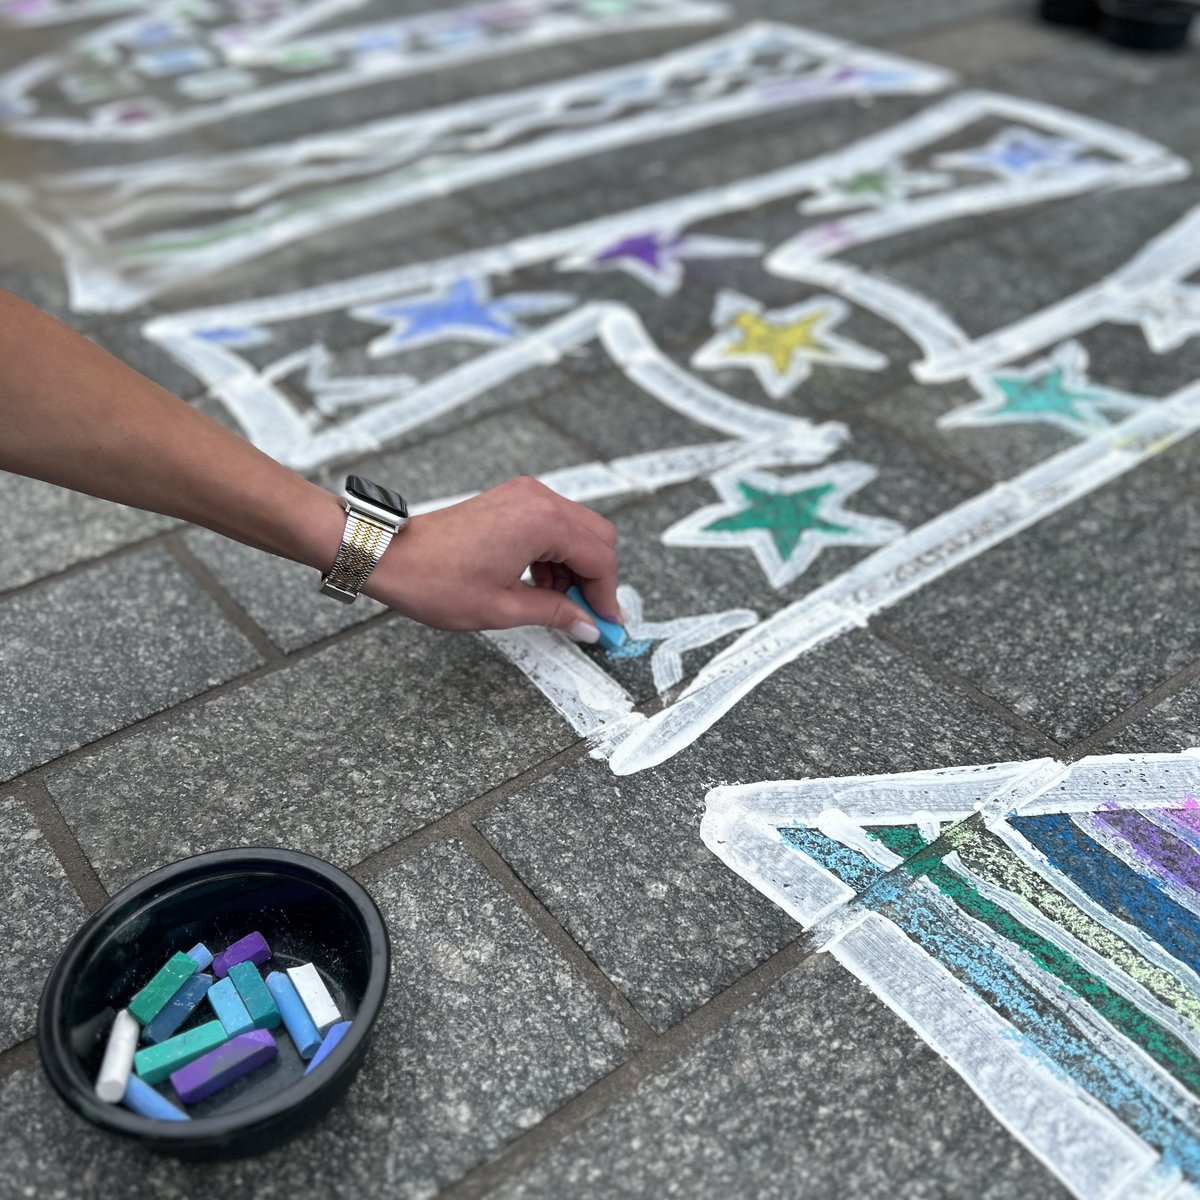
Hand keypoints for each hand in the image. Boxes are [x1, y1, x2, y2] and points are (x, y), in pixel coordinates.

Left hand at [364, 476, 619, 638]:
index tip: (607, 625)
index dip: (607, 596)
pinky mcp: (511, 500)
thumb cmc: (436, 579)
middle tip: (585, 615)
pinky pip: (553, 525)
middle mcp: (538, 499)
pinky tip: (539, 584)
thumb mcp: (503, 608)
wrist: (391, 555)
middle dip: (596, 579)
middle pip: (597, 537)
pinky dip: (555, 555)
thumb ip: (555, 613)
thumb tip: (588, 626)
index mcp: (542, 522)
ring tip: (555, 604)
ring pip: (577, 531)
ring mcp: (524, 495)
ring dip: (575, 568)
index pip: (599, 559)